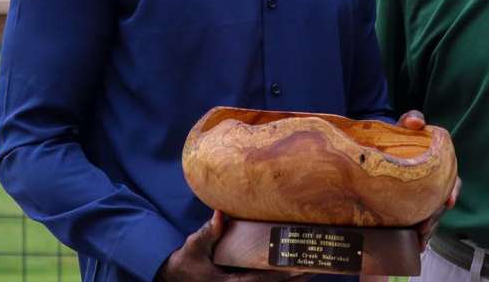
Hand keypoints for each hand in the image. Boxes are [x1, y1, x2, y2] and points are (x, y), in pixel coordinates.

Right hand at [155, 211, 309, 281]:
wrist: (173, 278)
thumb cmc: (185, 264)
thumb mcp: (194, 247)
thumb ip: (208, 232)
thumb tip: (219, 213)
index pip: (260, 280)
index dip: (281, 274)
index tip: (299, 267)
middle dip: (293, 278)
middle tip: (315, 266)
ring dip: (289, 279)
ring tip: (311, 269)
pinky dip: (277, 278)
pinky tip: (292, 272)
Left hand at [396, 111, 460, 249]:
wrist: (375, 149)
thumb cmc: (396, 137)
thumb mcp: (403, 126)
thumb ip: (411, 119)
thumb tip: (416, 122)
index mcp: (438, 167)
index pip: (452, 181)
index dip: (453, 191)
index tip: (448, 201)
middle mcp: (433, 185)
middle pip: (440, 205)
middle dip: (435, 217)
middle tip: (425, 227)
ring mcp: (422, 198)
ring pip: (430, 217)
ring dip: (427, 230)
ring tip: (419, 241)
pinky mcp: (408, 209)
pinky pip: (417, 224)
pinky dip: (418, 236)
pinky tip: (416, 246)